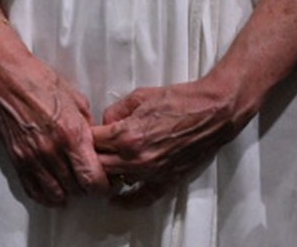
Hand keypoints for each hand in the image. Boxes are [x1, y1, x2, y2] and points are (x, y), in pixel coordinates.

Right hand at [0, 19, 106, 205]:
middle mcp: (52, 151)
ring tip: (73, 182)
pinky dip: (46, 195)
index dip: (102, 185)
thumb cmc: (38, 81)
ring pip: (56, 194)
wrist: (4, 77)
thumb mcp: (75, 98)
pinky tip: (54, 189)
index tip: (106, 180)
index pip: (92, 179)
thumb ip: (88, 124)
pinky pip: (33, 191)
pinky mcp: (17, 160)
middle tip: (91, 178)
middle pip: (76, 189)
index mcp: (71, 133)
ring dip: (68, 192)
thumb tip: (95, 142)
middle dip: (87, 187)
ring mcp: (32, 158)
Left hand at [89, 73, 250, 207]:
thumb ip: (115, 111)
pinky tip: (117, 199)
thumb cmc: (180, 100)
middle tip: (91, 149)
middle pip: (99, 165)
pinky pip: (141, 198)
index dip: (85, 136)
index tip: (85, 134)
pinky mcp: (165, 180)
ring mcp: (151, 172)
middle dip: (92, 155)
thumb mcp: (140, 96)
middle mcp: (136, 158)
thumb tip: (105, 123)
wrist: (212, 111)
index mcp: (127, 134)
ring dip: (107, 173)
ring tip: (103, 165)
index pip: (91, 142)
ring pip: (115, 181)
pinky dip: (127, 201)